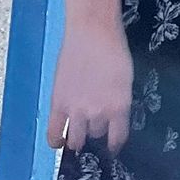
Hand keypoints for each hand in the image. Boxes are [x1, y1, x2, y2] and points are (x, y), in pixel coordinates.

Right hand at [48, 21, 133, 153]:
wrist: (93, 31)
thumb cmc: (114, 48)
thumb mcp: (126, 78)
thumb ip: (119, 100)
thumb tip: (114, 115)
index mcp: (120, 105)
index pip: (118, 137)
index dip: (115, 144)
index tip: (112, 147)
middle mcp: (98, 112)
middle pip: (96, 135)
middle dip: (96, 132)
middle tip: (94, 126)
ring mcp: (76, 110)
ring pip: (76, 140)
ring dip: (78, 138)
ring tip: (78, 134)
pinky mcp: (58, 105)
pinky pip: (53, 134)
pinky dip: (56, 141)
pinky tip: (60, 141)